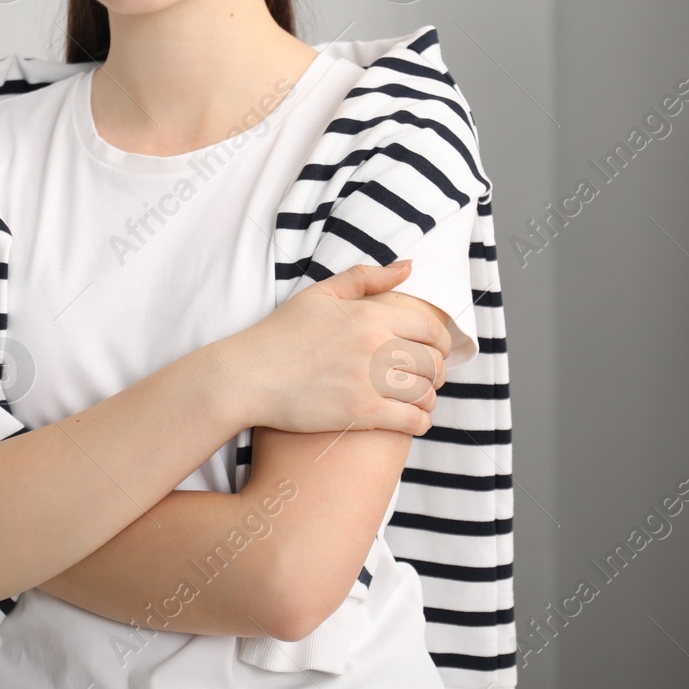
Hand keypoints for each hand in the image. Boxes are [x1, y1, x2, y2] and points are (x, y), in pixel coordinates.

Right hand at [211, 261, 449, 436]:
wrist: (248, 376)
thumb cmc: (281, 334)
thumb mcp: (321, 295)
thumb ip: (366, 277)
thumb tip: (407, 267)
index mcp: (370, 315)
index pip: (431, 327)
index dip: (441, 341)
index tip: (434, 350)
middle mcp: (376, 346)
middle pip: (433, 362)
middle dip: (437, 371)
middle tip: (427, 377)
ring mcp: (369, 381)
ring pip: (425, 392)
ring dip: (428, 398)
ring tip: (418, 400)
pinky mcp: (361, 414)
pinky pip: (412, 421)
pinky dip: (420, 422)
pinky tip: (412, 420)